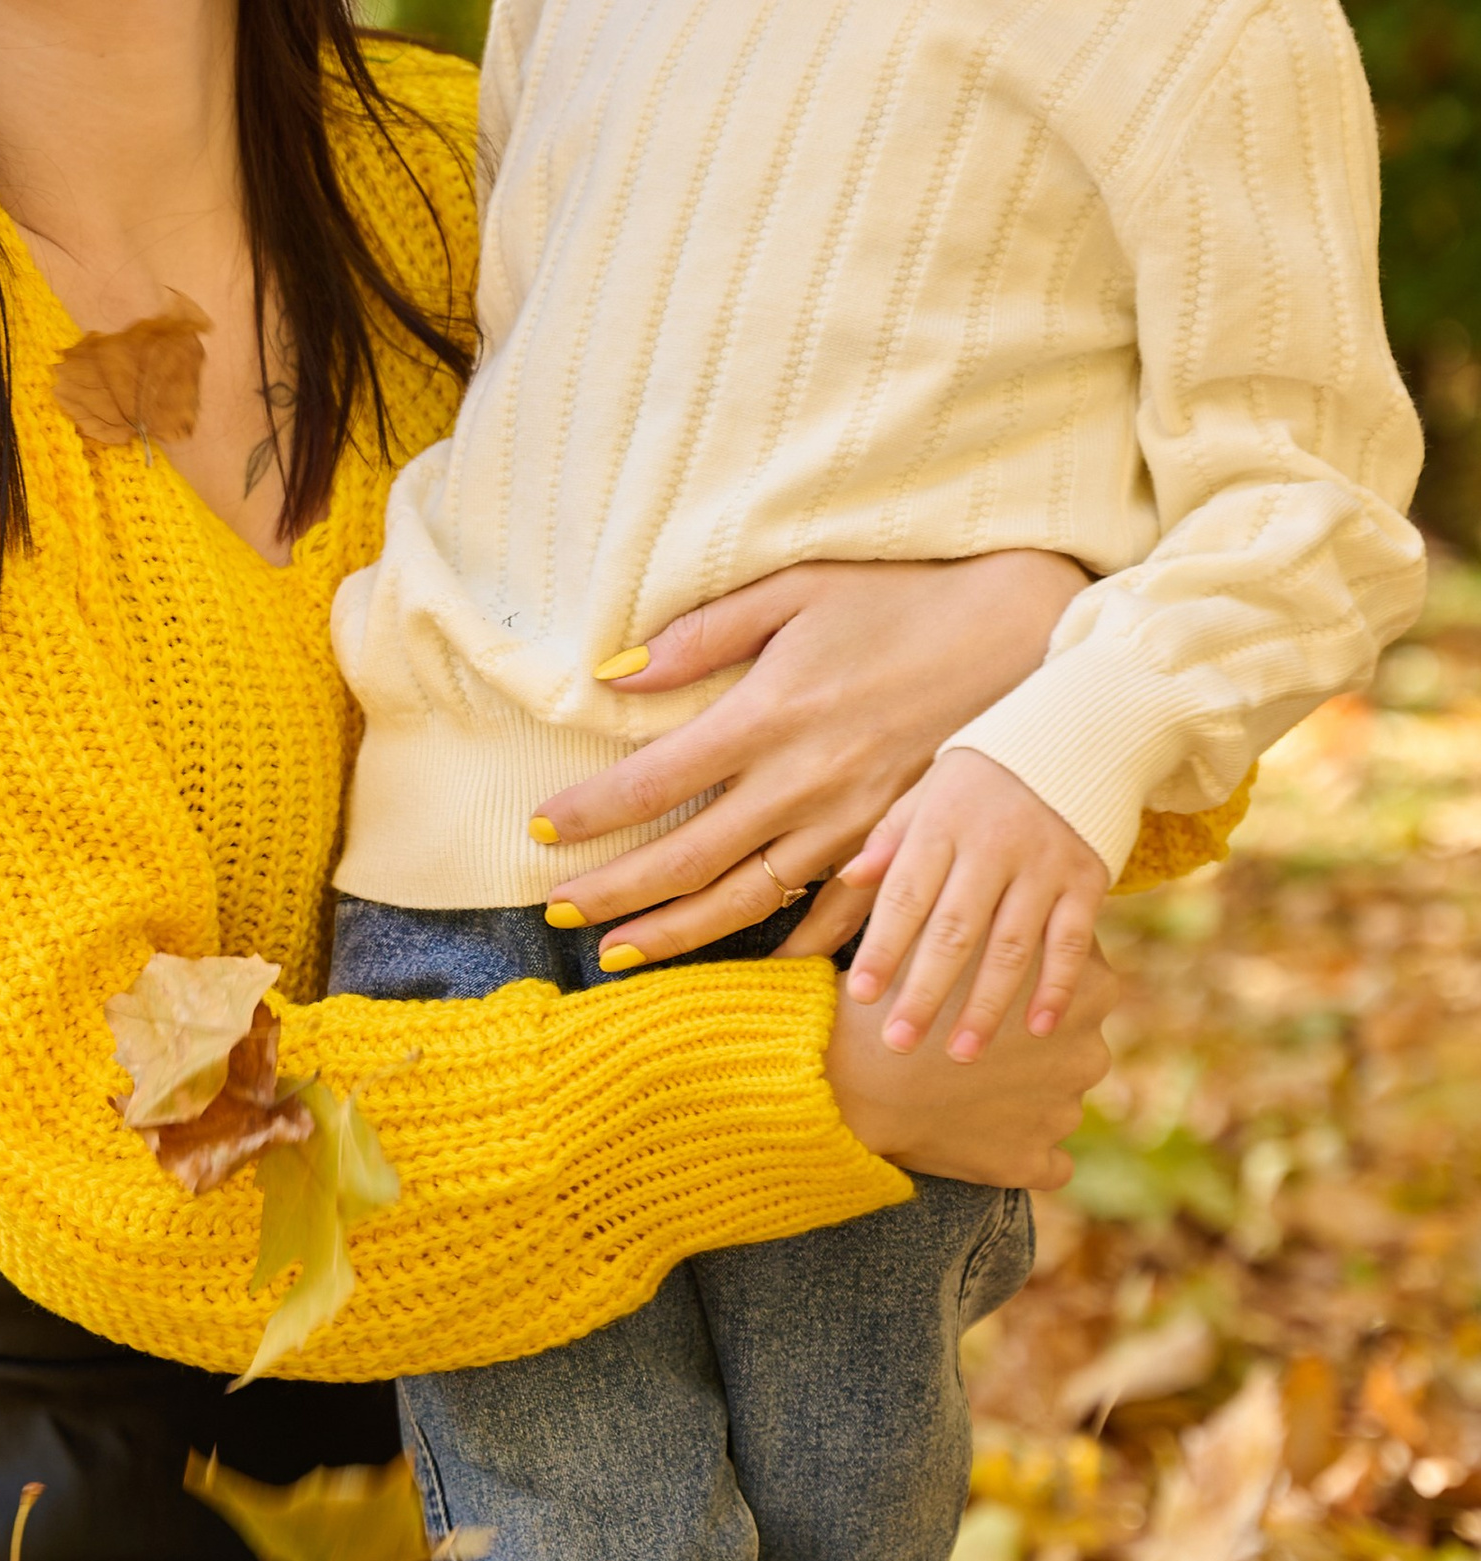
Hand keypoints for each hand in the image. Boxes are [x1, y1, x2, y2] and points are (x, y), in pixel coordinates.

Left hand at [531, 551, 1089, 961]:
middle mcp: (804, 782)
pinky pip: (834, 915)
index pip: (651, 781)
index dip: (589, 815)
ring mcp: (851, 823)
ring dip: (679, 934)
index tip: (540, 833)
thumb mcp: (797, 591)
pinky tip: (750, 969)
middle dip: (615, 892)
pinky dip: (791, 949)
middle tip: (557, 911)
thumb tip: (616, 672)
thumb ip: (703, 633)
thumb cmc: (900, 601)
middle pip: (687, 858)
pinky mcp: (894, 842)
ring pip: (748, 900)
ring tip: (619, 955)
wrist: (1021, 632)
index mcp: (768, 715)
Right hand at [827, 936, 1117, 1189]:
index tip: (992, 986)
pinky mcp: (1032, 1160)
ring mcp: (1064, 1110)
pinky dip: (1021, 1152)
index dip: (1030, 984)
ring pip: (1055, 1099)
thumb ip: (1005, 914)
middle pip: (1071, 1042)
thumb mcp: (954, 928)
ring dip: (1022, 1095)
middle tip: (972, 1034)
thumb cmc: (897, 989)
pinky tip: (984, 1135)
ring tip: (964, 1084)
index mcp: (1089, 987)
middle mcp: (1090, 1051)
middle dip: (1031, 1042)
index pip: (1079, 981)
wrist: (848, 1071)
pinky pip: (1047, 1162)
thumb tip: (1015, 901)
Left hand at [838, 748, 1110, 1059]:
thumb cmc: (985, 771)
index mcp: (942, 823)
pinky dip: (1056, 986)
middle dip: (925, 992)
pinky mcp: (1088, 878)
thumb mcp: (930, 788)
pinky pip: (1071, 941)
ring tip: (962, 1053)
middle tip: (899, 1043)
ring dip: (986, 1004)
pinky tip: (1038, 1027)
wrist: (1080, 731)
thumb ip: (892, 836)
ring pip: (1011, 945)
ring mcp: (1044, 864)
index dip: (883, 947)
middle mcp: (992, 845)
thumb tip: (849, 879)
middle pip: (953, 930)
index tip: (861, 996)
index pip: (906, 895)